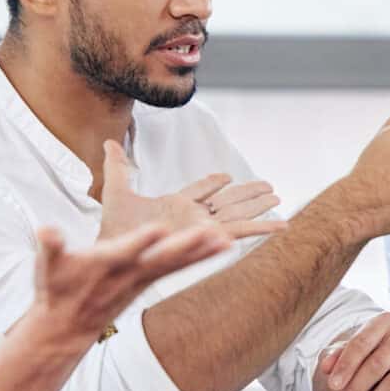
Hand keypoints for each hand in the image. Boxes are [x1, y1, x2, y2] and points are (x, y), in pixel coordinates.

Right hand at [27, 223, 232, 347]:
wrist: (67, 324)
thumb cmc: (56, 288)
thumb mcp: (47, 265)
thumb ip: (50, 245)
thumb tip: (45, 230)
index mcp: (104, 264)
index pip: (125, 251)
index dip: (140, 241)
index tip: (157, 229)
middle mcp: (128, 273)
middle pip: (160, 258)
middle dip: (183, 246)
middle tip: (207, 233)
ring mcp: (142, 278)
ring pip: (177, 263)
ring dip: (202, 252)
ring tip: (228, 240)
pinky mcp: (150, 280)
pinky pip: (181, 267)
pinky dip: (203, 256)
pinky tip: (226, 245)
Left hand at [97, 140, 285, 242]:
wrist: (118, 247)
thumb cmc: (114, 228)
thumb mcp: (116, 192)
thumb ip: (118, 168)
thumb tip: (109, 143)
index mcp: (175, 204)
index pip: (200, 190)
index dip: (213, 182)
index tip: (226, 176)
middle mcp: (193, 216)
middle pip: (227, 201)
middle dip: (248, 193)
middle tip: (268, 185)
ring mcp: (203, 226)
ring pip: (238, 213)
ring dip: (258, 205)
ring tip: (278, 197)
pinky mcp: (210, 236)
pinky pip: (240, 231)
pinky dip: (261, 228)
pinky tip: (280, 225)